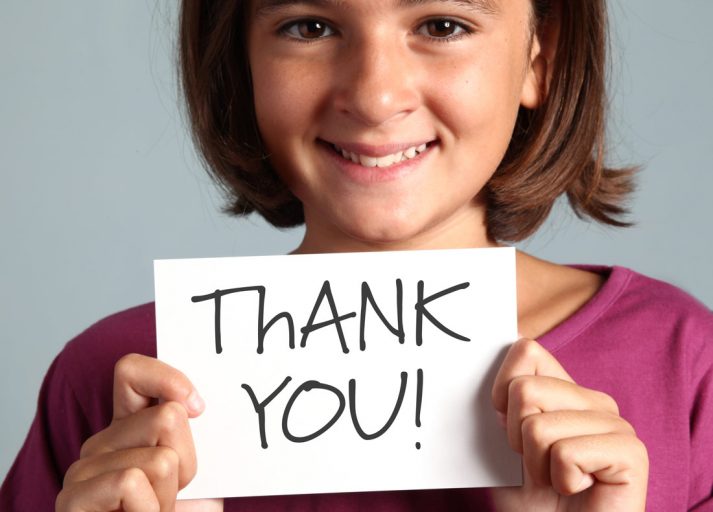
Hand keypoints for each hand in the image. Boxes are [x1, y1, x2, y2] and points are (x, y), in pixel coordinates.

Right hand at [56, 353, 222, 511]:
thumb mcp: (196, 466)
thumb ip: (188, 430)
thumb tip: (191, 403)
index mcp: (128, 426)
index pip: (131, 371)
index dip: (168, 378)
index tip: (199, 407)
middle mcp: (100, 443)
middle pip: (167, 417)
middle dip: (189, 461)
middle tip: (174, 492)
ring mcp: (82, 471)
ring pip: (159, 456)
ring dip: (172, 493)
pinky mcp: (72, 501)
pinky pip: (130, 481)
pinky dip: (151, 509)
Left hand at [490, 338, 647, 511]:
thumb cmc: (533, 503)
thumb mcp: (502, 447)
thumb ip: (499, 405)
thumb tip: (484, 354)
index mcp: (566, 392)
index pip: (526, 351)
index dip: (501, 392)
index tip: (508, 429)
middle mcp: (594, 402)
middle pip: (525, 389)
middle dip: (517, 439)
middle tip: (539, 466)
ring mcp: (616, 424)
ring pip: (539, 426)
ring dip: (538, 466)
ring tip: (559, 482)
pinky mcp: (631, 453)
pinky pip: (566, 453)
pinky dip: (561, 481)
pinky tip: (578, 490)